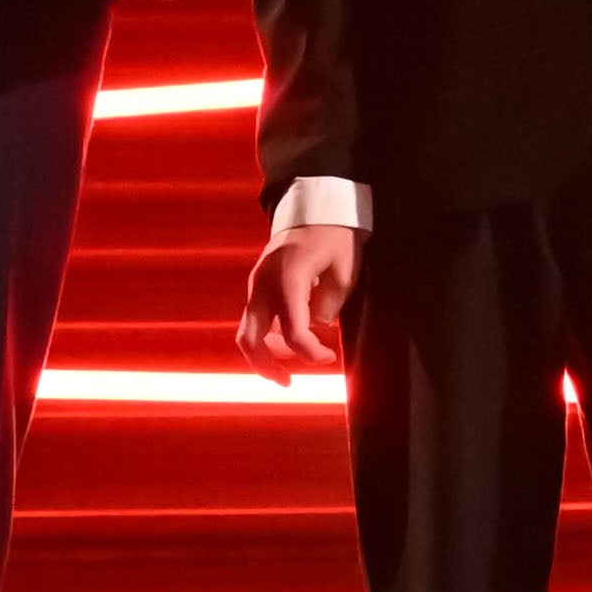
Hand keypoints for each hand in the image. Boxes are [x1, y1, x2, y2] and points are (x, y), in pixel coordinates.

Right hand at [237, 223, 355, 380]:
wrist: (315, 209)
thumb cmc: (334, 237)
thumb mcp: (344, 270)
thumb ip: (330, 304)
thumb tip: (317, 327)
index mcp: (287, 279)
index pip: (291, 331)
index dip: (310, 353)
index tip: (329, 358)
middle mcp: (263, 284)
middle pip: (249, 339)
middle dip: (265, 366)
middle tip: (287, 383)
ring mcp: (256, 285)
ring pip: (247, 332)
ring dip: (267, 354)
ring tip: (294, 364)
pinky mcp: (257, 287)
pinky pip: (254, 320)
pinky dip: (267, 338)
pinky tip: (288, 345)